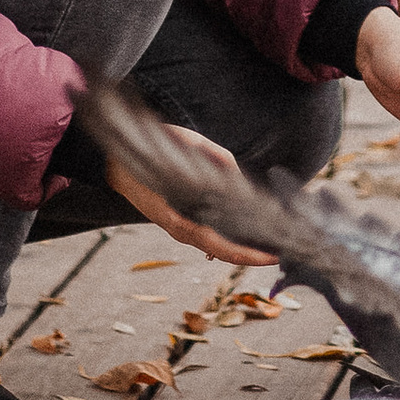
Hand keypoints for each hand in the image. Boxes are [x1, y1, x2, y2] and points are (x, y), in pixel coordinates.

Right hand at [104, 123, 280, 269]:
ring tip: (272, 242)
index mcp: (177, 218)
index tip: (269, 257)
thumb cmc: (148, 153)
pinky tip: (250, 231)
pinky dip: (231, 237)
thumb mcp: (181, 143)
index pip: (216, 244)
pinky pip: (210, 235)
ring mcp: (181, 228)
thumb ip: (211, 155)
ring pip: (216, 246)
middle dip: (251, 253)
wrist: (117, 164)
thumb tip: (235, 170)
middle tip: (282, 251)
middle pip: (221, 251)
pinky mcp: (183, 222)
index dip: (244, 253)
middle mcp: (181, 229)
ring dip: (243, 246)